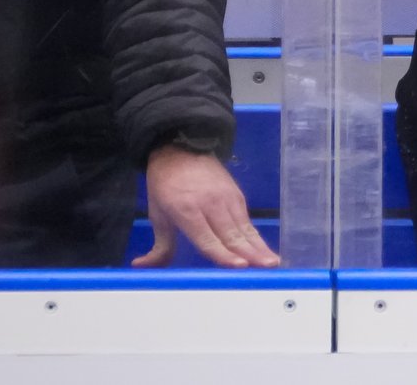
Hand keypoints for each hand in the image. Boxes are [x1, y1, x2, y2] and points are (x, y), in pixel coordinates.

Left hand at [135, 147, 279, 268]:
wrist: (181, 149)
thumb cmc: (165, 185)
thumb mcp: (157, 214)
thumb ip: (159, 246)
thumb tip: (142, 267)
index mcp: (187, 210)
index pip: (207, 238)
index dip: (223, 254)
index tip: (240, 265)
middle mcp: (211, 205)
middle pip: (233, 234)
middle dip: (251, 252)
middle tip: (268, 267)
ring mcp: (228, 198)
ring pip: (245, 228)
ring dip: (260, 246)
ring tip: (273, 262)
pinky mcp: (237, 195)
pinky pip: (247, 221)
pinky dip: (256, 237)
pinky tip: (264, 250)